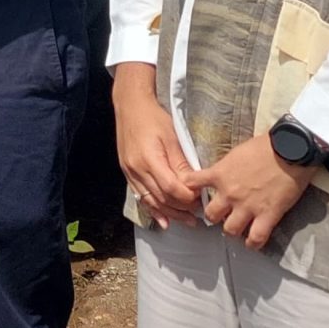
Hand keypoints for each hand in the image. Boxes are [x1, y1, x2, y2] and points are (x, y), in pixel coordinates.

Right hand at [111, 66, 198, 220]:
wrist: (129, 106)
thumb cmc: (154, 117)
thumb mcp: (173, 137)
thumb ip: (182, 162)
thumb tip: (194, 184)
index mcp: (149, 159)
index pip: (171, 188)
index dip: (187, 197)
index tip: (201, 199)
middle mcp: (137, 169)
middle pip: (161, 198)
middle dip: (181, 209)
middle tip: (198, 214)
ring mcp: (130, 172)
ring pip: (151, 201)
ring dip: (170, 214)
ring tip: (187, 221)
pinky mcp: (127, 172)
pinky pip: (140, 197)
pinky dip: (153, 210)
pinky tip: (163, 221)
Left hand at [182, 133, 316, 250]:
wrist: (289, 149)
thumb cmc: (264, 146)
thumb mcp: (236, 153)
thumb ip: (225, 167)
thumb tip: (221, 173)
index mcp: (219, 174)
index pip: (191, 184)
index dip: (189, 191)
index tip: (193, 195)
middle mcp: (230, 193)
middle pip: (210, 215)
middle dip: (214, 217)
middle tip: (221, 215)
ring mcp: (248, 206)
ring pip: (230, 230)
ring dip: (232, 230)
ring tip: (237, 228)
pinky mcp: (267, 215)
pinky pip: (256, 237)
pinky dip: (253, 243)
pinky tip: (252, 243)